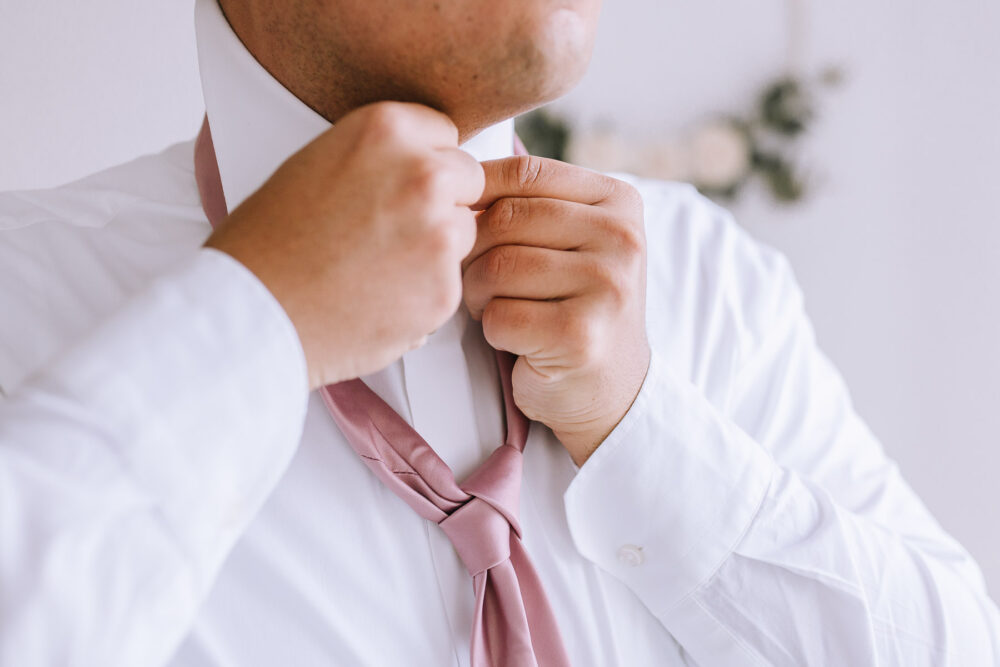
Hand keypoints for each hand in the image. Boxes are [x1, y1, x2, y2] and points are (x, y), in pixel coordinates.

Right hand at [205, 102, 484, 388]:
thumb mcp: (316, 164)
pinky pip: (450, 284)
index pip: (445, 133)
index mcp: (385, 130)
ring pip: (464, 234)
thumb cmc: (269, 243)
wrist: (252, 313)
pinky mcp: (444, 290)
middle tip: (394, 229)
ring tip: (377, 267)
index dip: (424, 161)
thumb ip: (378, 157)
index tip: (403, 184)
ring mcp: (438, 235)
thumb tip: (422, 164)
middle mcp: (422, 175)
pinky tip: (378, 297)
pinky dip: (424, 294)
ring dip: (436, 250)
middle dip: (443, 201)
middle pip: (467, 180)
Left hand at [463, 156, 649, 465]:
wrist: (611, 388)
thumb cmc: (571, 305)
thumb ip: (529, 203)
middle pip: (505, 219)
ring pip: (497, 267)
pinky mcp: (581, 335)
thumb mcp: (569, 240)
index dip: (477, 191)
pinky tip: (515, 338)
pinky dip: (493, 330)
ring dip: (479, 293)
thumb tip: (452, 173)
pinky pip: (500, 316)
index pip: (526, 173)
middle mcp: (622, 238)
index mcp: (619, 201)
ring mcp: (607, 286)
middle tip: (478, 278)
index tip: (459, 218)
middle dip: (474, 251)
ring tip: (497, 306)